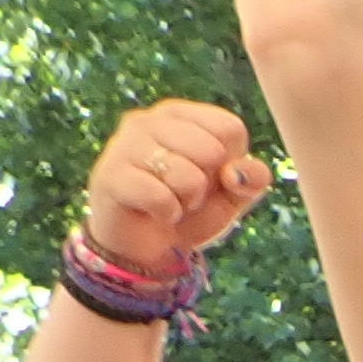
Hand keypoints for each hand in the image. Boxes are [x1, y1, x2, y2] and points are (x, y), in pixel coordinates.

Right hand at [80, 101, 271, 273]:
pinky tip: (154, 212)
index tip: (210, 176)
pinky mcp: (110, 175)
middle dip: (208, 184)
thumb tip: (236, 172)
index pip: (230, 128)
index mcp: (180, 115)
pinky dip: (167, 213)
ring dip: (188, 200)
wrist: (145, 246)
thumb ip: (252, 178)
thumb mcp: (233, 194)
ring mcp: (124, 144)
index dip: (232, 163)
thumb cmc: (190, 209)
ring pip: (187, 175)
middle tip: (186, 192)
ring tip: (170, 200)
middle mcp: (148, 120)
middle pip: (211, 150)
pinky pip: (160, 197)